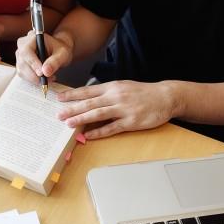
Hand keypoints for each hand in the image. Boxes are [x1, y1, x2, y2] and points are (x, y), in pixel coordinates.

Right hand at [16, 31, 72, 84]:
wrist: (57, 51)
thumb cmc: (60, 49)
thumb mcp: (62, 54)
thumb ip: (55, 61)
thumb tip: (46, 72)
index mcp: (32, 38)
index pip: (26, 51)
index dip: (33, 63)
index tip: (42, 73)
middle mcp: (22, 45)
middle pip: (22, 63)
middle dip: (35, 74)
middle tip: (49, 79)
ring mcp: (20, 56)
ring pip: (22, 71)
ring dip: (35, 78)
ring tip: (49, 78)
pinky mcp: (20, 64)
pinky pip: (23, 75)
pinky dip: (33, 80)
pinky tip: (44, 78)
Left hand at [57, 80, 176, 138]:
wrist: (165, 96)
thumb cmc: (142, 93)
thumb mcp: (123, 86)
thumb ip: (106, 92)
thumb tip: (88, 99)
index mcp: (112, 87)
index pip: (88, 90)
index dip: (73, 95)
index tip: (59, 98)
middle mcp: (116, 96)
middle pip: (90, 103)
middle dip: (72, 108)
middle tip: (58, 114)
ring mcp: (123, 109)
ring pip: (98, 114)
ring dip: (82, 119)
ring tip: (69, 124)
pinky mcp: (131, 121)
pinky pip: (112, 128)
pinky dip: (99, 132)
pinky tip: (88, 136)